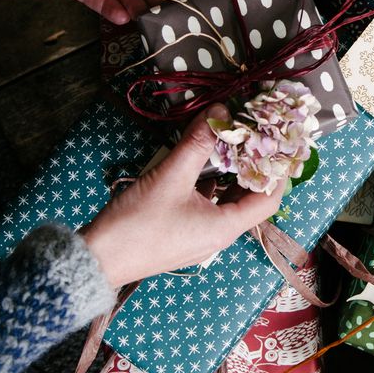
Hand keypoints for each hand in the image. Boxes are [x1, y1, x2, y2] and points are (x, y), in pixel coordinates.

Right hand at [81, 105, 284, 287]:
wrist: (96, 260)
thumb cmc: (136, 224)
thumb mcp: (170, 177)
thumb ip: (198, 143)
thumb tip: (220, 112)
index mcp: (225, 227)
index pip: (268, 199)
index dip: (277, 171)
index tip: (277, 143)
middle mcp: (218, 234)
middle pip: (250, 198)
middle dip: (253, 167)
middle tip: (253, 137)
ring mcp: (201, 236)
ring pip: (228, 201)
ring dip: (230, 174)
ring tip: (229, 144)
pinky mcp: (183, 232)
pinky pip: (208, 206)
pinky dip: (211, 184)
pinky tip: (202, 163)